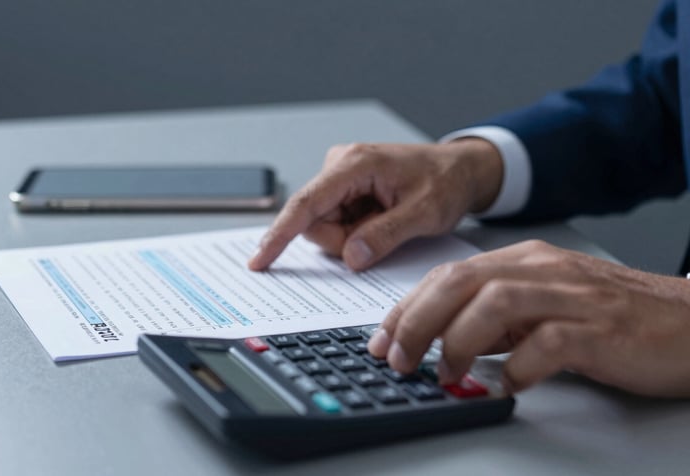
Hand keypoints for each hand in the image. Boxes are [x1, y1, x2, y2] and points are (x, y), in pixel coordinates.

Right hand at [248, 139, 502, 270]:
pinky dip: (355, 232)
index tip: (260, 259)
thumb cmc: (446, 181)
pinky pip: (336, 223)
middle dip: (343, 241)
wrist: (460, 169)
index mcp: (355, 164)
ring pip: (324, 226)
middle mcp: (340, 165)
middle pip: (314, 222)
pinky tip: (380, 220)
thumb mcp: (425, 212)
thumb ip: (386, 235)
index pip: (306, 204)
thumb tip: (351, 257)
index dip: (280, 235)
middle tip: (381, 237)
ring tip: (387, 222)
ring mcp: (340, 178)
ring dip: (351, 238)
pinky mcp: (344, 190)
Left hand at [368, 240, 689, 397]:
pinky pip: (548, 343)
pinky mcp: (601, 328)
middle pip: (461, 282)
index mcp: (525, 261)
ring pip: (495, 303)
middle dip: (417, 321)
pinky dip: (518, 366)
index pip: (450, 275)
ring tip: (445, 373)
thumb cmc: (616, 317)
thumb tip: (446, 343)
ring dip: (458, 341)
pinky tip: (506, 384)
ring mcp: (573, 295)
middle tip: (397, 358)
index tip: (382, 338)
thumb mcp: (546, 306)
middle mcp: (543, 270)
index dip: (408, 306)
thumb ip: (499, 318)